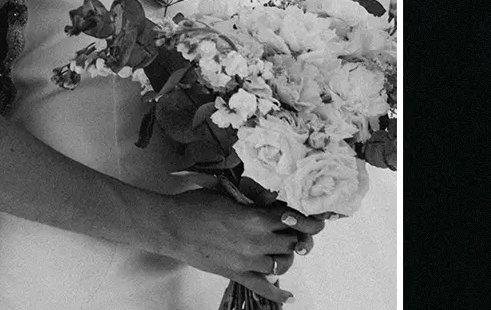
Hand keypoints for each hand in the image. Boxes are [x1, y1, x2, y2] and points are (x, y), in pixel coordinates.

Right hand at [155, 189, 326, 303]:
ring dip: (285, 256)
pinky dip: (278, 293)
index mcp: (257, 218)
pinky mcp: (235, 274)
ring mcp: (247, 261)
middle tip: (293, 232)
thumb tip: (275, 199)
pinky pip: (262, 288)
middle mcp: (256, 242)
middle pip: (292, 243)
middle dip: (296, 237)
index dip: (310, 222)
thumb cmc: (198, 205)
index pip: (296, 222)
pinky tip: (289, 295)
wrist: (172, 226)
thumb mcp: (231, 194)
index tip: (318, 222)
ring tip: (281, 248)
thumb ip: (256, 199)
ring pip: (282, 264)